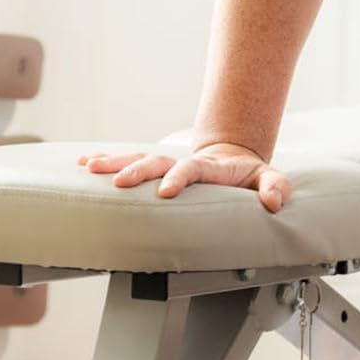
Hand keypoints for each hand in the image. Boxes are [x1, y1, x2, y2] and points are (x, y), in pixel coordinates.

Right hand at [76, 141, 293, 213]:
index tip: (165, 191)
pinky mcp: (155, 167)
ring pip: (137, 158)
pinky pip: (128, 160)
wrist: (233, 158)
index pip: (191, 168)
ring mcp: (166, 162)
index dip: (179, 178)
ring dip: (113, 162)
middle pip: (156, 161)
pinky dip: (106, 160)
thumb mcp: (269, 178)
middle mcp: (182, 161)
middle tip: (117, 182)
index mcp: (208, 167)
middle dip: (136, 170)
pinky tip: (83, 163)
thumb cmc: (249, 176)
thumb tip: (273, 202)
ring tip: (89, 167)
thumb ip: (275, 187)